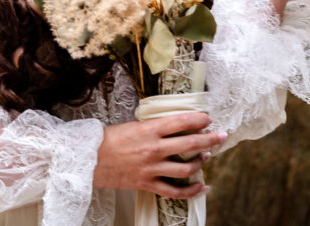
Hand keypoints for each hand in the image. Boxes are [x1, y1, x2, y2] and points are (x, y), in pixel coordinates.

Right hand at [92, 112, 225, 197]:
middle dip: (210, 139)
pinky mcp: (147, 184)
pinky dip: (191, 191)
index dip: (199, 120)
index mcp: (149, 129)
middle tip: (221, 135)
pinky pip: (174, 191)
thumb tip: (174, 125)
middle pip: (190, 143)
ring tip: (208, 156)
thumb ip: (154, 127)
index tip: (208, 119)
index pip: (181, 121)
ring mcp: (151, 168)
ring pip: (186, 168)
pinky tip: (202, 187)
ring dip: (201, 162)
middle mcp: (154, 148)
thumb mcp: (133, 126)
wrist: (88, 160)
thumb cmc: (108, 140)